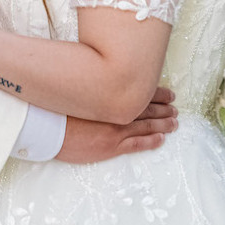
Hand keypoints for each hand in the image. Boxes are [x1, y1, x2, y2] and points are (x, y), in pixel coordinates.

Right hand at [55, 87, 178, 163]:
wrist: (48, 126)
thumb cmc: (58, 106)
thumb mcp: (78, 89)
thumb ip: (95, 85)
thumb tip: (104, 79)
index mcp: (111, 95)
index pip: (142, 92)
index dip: (158, 93)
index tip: (169, 93)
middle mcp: (117, 110)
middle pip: (148, 108)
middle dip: (164, 108)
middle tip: (175, 108)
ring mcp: (116, 129)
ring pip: (147, 126)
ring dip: (163, 124)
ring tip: (175, 122)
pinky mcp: (111, 146)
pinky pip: (137, 144)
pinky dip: (151, 141)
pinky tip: (161, 139)